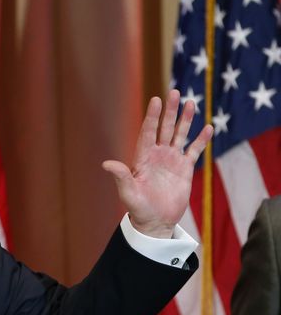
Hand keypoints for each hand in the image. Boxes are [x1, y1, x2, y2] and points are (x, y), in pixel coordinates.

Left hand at [102, 89, 212, 237]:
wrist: (155, 222)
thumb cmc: (138, 208)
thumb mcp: (128, 193)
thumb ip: (121, 176)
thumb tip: (106, 164)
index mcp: (143, 158)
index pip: (148, 132)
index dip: (152, 117)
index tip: (156, 100)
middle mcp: (157, 155)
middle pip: (164, 128)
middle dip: (169, 112)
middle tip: (174, 92)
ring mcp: (171, 161)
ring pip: (179, 135)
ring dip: (185, 120)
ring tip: (191, 103)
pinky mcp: (184, 169)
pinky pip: (194, 151)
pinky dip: (201, 140)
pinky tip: (208, 128)